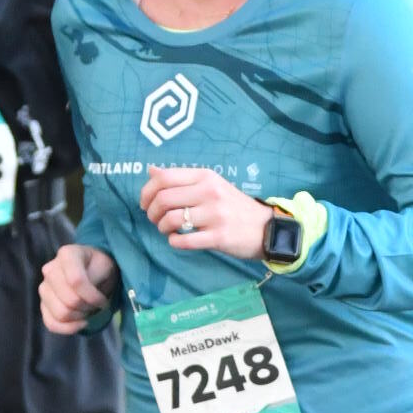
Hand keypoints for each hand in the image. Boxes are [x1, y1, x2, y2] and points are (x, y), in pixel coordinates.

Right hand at [39, 242, 117, 333]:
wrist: (93, 272)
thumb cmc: (99, 268)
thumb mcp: (105, 265)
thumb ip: (95, 276)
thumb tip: (83, 293)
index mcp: (66, 255)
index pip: (76, 281)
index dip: (92, 296)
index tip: (103, 300)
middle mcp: (50, 270)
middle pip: (69, 300)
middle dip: (88, 307)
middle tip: (97, 304)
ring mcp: (44, 288)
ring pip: (60, 314)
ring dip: (80, 317)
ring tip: (87, 309)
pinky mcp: (43, 305)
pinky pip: (51, 324)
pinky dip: (68, 328)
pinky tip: (80, 323)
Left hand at [140, 163, 268, 261]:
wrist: (267, 228)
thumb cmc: (234, 206)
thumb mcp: (211, 185)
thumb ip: (181, 178)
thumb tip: (151, 170)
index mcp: (206, 176)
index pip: (164, 178)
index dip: (146, 192)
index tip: (145, 203)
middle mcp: (210, 192)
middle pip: (164, 199)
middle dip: (152, 212)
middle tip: (155, 220)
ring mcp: (215, 215)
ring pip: (172, 220)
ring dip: (162, 228)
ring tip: (168, 230)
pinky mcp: (219, 237)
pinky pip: (184, 241)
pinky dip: (174, 242)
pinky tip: (177, 240)